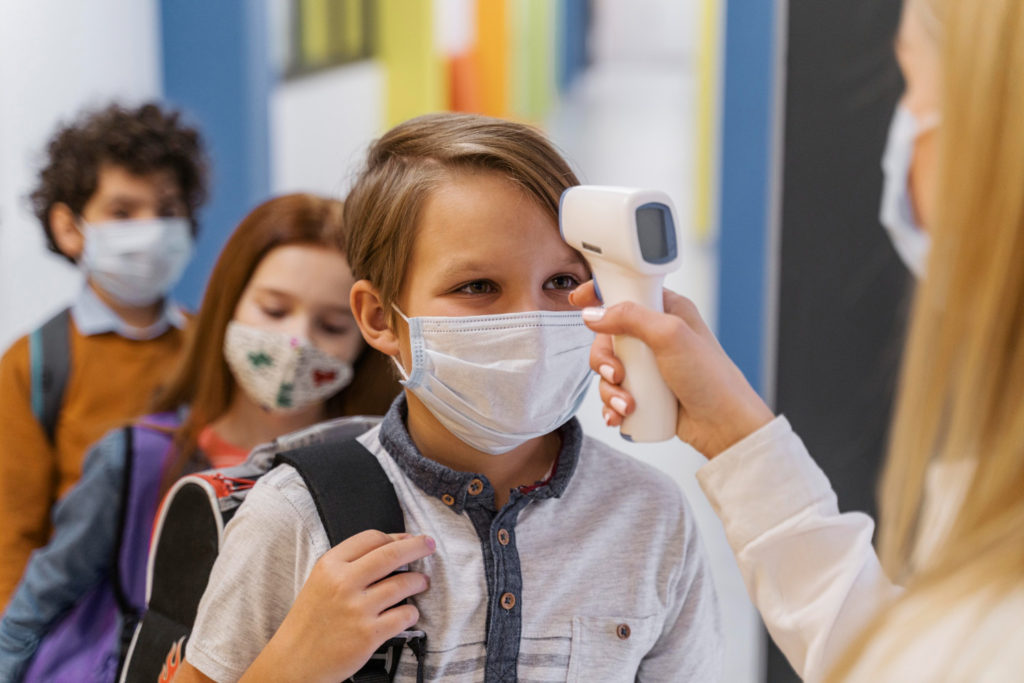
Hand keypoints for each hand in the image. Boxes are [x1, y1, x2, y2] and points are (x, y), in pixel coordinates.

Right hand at [240, 531, 435, 682]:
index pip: (372, 538)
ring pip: (403, 584)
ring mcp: (357, 609)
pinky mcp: (369, 634)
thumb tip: (392, 547)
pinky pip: (404, 615)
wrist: (294, 661)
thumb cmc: (311, 621)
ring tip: (421, 582)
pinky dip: (412, 613)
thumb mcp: (321, 581)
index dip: (395, 537)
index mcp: (330, 565)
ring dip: (418, 581)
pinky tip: (408, 612)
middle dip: (418, 546)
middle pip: (392, 554)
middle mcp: (343, 583)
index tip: (408, 539)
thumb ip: (350, 564)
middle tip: (430, 545)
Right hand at [570, 282, 773, 457]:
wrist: (724, 425)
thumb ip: (630, 318)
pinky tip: (621, 415)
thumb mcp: (671, 335)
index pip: (625, 292)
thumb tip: (593, 314)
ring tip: (627, 404)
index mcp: (666, 310)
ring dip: (609, 389)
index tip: (578, 301)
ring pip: (608, 368)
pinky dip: (612, 405)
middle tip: (616, 374)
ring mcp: (649, 364)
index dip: (600, 294)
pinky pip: (614, 392)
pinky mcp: (645, 390)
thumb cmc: (711, 378)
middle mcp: (655, 335)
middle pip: (607, 336)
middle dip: (604, 359)